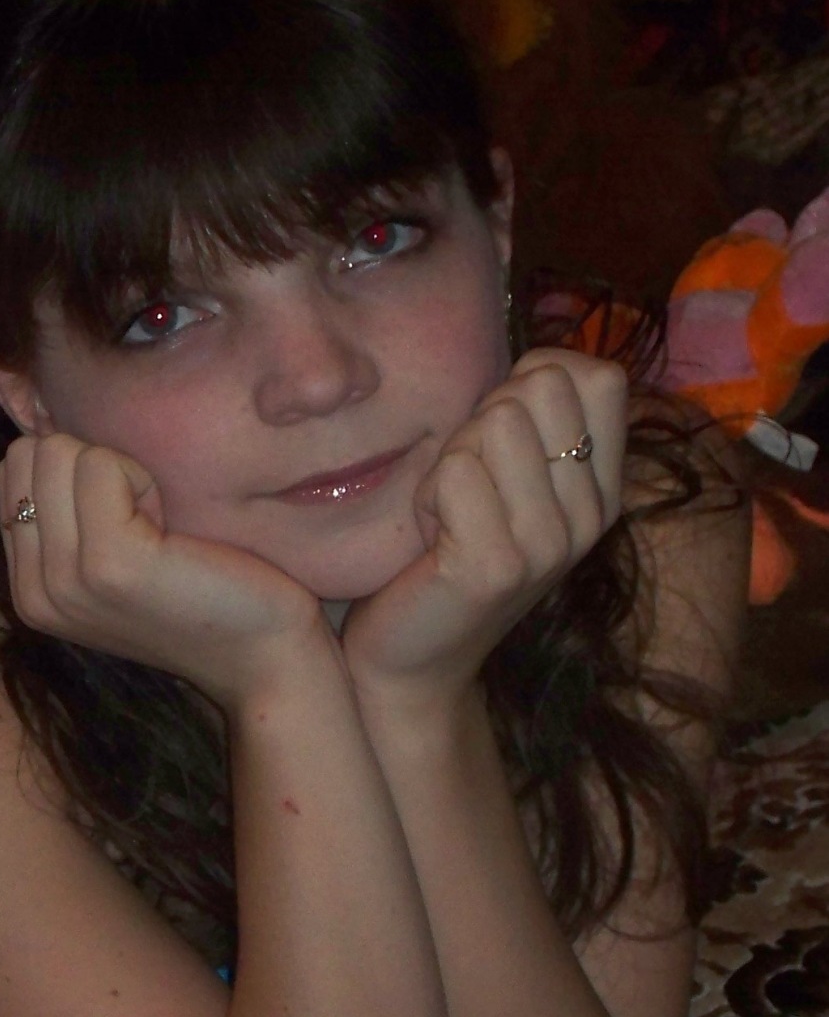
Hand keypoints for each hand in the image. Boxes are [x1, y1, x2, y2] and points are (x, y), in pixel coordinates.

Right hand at [0, 432, 327, 712]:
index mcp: (28, 589)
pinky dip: (143, 479)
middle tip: (145, 524)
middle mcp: (34, 592)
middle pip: (26, 453)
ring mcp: (66, 580)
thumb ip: (64, 514)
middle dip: (89, 467)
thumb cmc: (200, 591)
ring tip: (158, 529)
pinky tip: (172, 531)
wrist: (264, 657)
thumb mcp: (107, 559)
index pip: (13, 470)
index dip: (74, 474)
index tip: (125, 523)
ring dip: (118, 472)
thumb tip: (42, 431)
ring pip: (57, 451)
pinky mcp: (108, 563)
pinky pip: (100, 465)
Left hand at [340, 350, 627, 700]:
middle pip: (537, 388)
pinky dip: (426, 492)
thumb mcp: (502, 479)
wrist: (415, 658)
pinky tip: (433, 537)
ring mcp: (550, 543)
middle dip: (479, 419)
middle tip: (463, 482)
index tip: (498, 430)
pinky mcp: (498, 564)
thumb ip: (524, 420)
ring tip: (448, 512)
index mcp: (601, 489)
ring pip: (493, 423)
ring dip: (447, 459)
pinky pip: (454, 469)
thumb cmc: (445, 550)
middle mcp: (592, 515)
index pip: (599, 376)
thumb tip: (535, 358)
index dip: (534, 375)